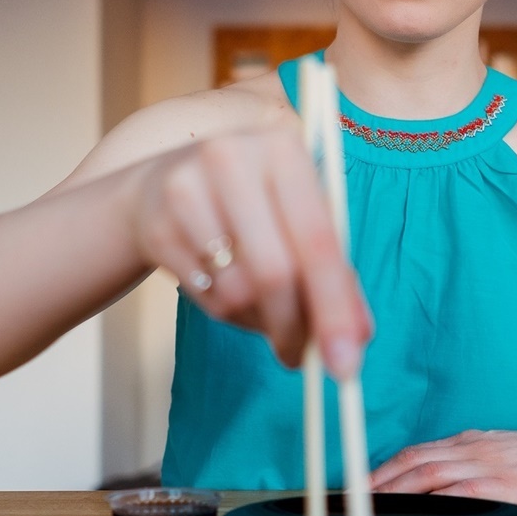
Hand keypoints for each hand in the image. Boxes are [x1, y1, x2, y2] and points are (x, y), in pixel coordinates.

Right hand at [131, 124, 371, 376]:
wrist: (159, 187)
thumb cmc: (251, 205)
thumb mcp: (296, 218)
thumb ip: (333, 273)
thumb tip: (359, 337)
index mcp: (282, 149)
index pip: (318, 241)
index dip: (335, 307)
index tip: (345, 366)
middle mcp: (232, 158)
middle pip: (275, 272)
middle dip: (294, 328)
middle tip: (300, 360)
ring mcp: (187, 189)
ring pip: (237, 290)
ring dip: (258, 319)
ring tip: (259, 305)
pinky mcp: (157, 224)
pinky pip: (205, 295)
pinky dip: (226, 310)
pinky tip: (225, 288)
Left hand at [369, 425, 516, 506]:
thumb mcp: (501, 450)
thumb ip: (470, 458)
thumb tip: (437, 474)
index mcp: (469, 441)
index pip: (415, 452)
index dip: (383, 468)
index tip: (357, 484)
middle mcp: (473, 449)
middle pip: (414, 462)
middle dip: (377, 481)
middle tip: (350, 498)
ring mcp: (489, 465)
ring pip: (430, 473)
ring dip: (395, 490)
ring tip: (369, 506)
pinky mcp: (508, 485)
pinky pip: (464, 491)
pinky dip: (436, 500)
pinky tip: (420, 510)